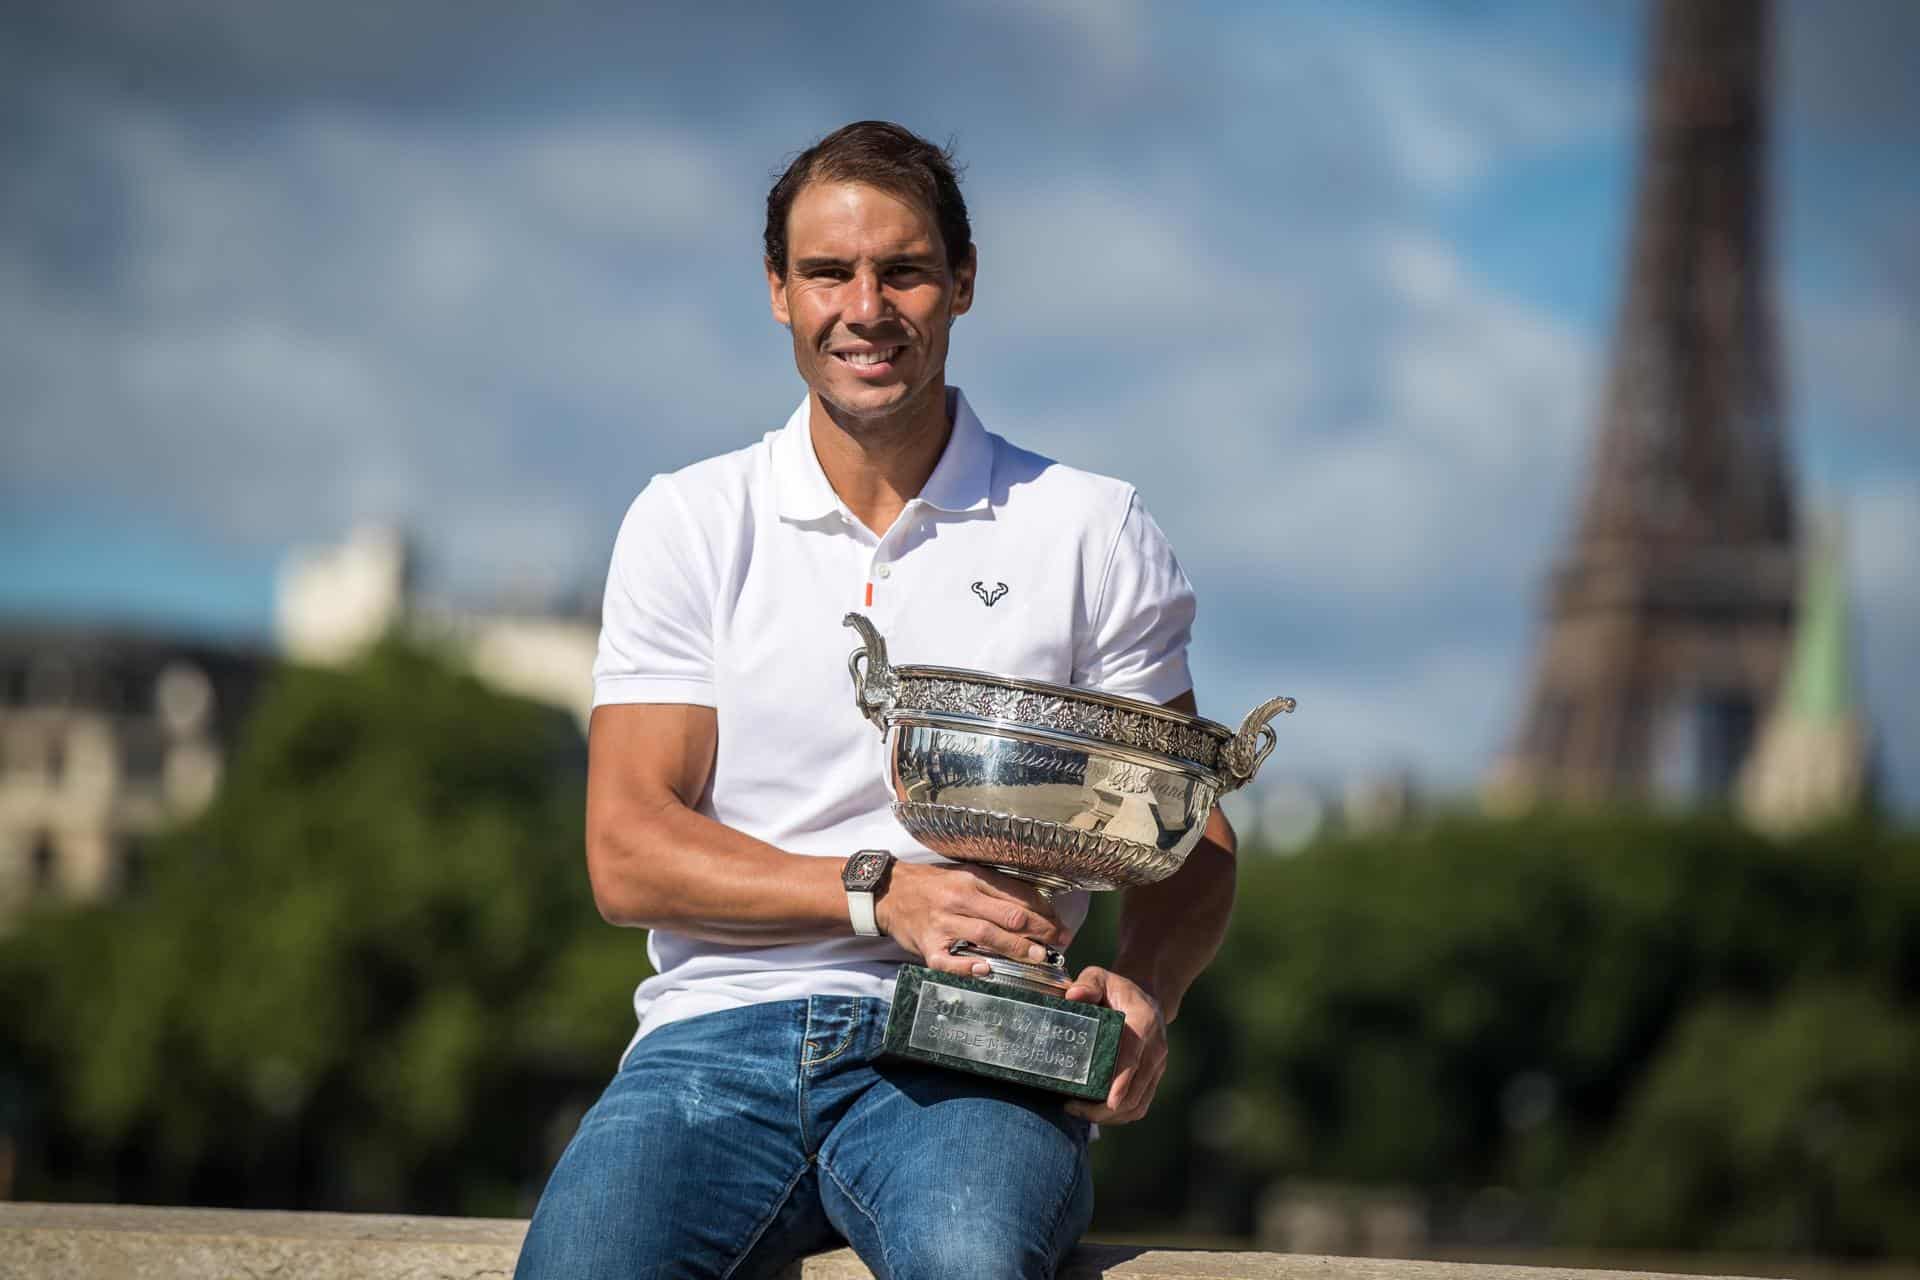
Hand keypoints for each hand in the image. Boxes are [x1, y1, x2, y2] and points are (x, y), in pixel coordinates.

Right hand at [874, 862, 1071, 976]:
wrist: (890, 891)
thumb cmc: (934, 884)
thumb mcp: (965, 874)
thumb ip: (995, 889)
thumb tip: (1035, 907)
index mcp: (972, 878)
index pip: (1016, 895)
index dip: (1044, 911)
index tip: (1060, 925)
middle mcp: (959, 898)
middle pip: (1006, 915)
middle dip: (1039, 930)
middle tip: (1059, 943)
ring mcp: (943, 923)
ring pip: (984, 935)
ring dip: (1015, 947)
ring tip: (1037, 957)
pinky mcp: (927, 945)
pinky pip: (947, 960)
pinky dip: (966, 966)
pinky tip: (985, 969)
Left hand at [1061, 966, 1165, 1124]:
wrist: (1145, 997)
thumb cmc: (1116, 990)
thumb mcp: (1101, 977)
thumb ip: (1088, 983)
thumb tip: (1073, 996)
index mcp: (1145, 1022)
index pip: (1135, 1055)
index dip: (1122, 1079)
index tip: (1109, 1101)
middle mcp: (1156, 1048)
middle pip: (1136, 1088)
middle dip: (1106, 1107)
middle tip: (1073, 1108)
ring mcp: (1157, 1066)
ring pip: (1138, 1104)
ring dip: (1110, 1116)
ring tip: (1078, 1112)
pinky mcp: (1153, 1079)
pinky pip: (1139, 1106)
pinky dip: (1118, 1117)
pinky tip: (1094, 1113)